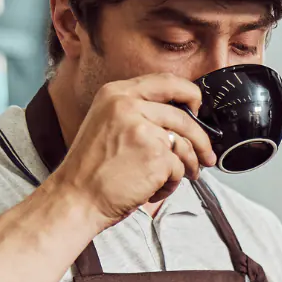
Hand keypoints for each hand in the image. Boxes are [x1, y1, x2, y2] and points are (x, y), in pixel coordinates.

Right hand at [44, 74, 217, 225]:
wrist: (75, 199)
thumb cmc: (89, 171)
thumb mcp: (106, 124)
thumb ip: (137, 113)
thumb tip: (179, 119)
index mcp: (116, 94)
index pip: (167, 82)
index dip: (190, 93)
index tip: (198, 107)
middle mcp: (129, 106)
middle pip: (184, 116)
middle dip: (201, 140)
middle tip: (206, 156)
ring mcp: (143, 130)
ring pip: (185, 145)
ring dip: (188, 165)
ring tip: (179, 177)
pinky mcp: (156, 156)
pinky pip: (179, 168)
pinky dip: (171, 184)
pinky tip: (153, 190)